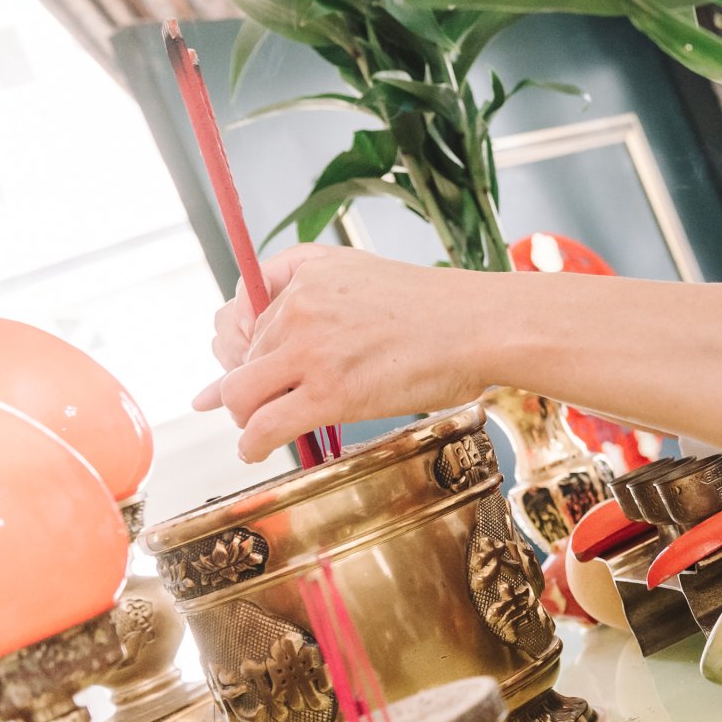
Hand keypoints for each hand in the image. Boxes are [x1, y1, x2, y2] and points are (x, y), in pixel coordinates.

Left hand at [193, 244, 490, 461]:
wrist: (484, 326)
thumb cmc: (439, 310)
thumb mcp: (364, 274)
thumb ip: (313, 295)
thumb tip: (256, 326)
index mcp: (309, 270)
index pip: (238, 308)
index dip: (237, 342)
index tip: (247, 362)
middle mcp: (301, 304)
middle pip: (239, 356)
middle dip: (250, 382)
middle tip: (275, 401)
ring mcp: (312, 349)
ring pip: (240, 392)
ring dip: (247, 417)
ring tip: (264, 429)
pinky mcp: (329, 393)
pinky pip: (264, 426)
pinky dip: (251, 445)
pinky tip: (257, 451)